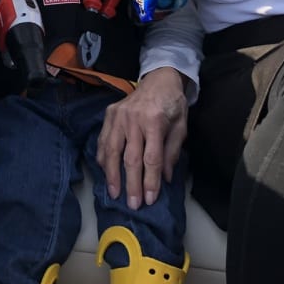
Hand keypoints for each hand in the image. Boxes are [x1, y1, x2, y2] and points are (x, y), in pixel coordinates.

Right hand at [96, 67, 187, 209]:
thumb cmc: (172, 104)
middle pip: (130, 158)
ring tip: (114, 193)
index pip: (151, 158)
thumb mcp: (181, 127)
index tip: (150, 199)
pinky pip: (103, 140)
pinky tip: (105, 173)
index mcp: (155, 121)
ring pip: (111, 150)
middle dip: (131, 184)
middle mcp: (134, 119)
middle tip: (132, 204)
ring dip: (112, 175)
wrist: (159, 79)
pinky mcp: (109, 114)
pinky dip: (102, 158)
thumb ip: (172, 152)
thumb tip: (164, 178)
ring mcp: (118, 115)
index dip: (150, 181)